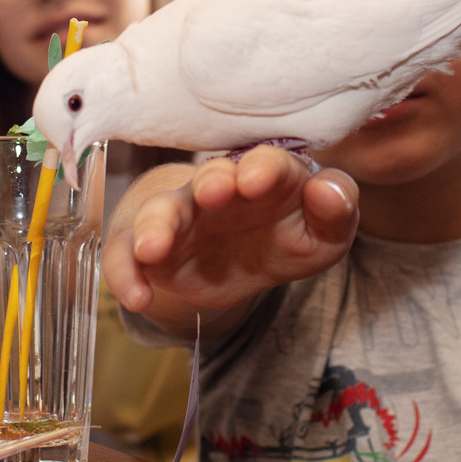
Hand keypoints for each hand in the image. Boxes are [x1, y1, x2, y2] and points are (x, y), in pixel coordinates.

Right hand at [105, 149, 358, 323]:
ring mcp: (180, 219)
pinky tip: (138, 298)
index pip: (266, 164)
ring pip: (159, 213)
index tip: (258, 179)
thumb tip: (327, 191)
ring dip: (155, 225)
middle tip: (214, 192)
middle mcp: (217, 191)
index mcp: (264, 178)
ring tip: (154, 248)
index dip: (263, 168)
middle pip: (207, 179)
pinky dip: (124, 274)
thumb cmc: (287, 233)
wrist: (242, 260)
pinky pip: (123, 256)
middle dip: (210, 183)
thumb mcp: (324, 231)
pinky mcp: (151, 252)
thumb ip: (337, 208)